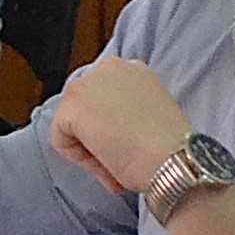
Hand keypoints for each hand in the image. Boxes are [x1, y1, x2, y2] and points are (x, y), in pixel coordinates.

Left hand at [46, 58, 194, 193]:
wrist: (173, 159)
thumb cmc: (170, 148)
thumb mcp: (149, 118)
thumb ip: (125, 115)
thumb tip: (108, 134)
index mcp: (133, 69)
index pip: (103, 99)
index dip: (111, 130)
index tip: (127, 149)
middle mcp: (109, 68)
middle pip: (84, 109)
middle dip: (95, 138)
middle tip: (117, 163)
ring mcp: (88, 84)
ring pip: (71, 123)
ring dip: (89, 149)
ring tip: (114, 167)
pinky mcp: (73, 106)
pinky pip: (61, 140)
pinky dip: (79, 159)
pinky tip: (105, 164)